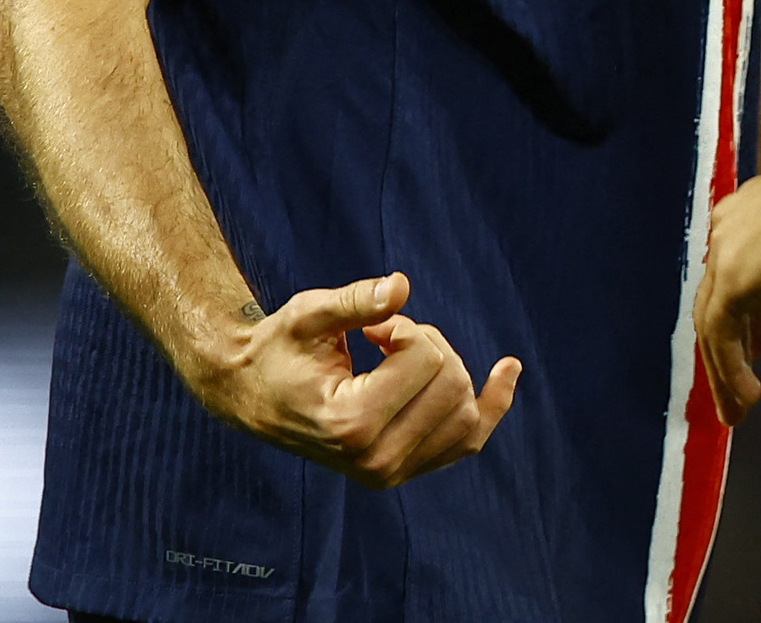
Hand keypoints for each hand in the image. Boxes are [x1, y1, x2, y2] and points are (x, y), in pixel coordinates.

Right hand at [185, 273, 520, 488]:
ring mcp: (391, 473)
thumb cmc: (278, 350)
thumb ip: (353, 301)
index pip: (427, 358)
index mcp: (350, 426)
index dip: (405, 328)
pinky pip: (468, 438)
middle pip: (453, 381)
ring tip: (401, 357)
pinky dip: (493, 403)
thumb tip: (401, 286)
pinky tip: (509, 370)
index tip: (370, 330)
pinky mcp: (404, 471)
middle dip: (427, 343)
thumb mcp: (306, 316)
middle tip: (383, 340)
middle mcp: (375, 460)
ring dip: (446, 368)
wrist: (251, 395)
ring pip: (468, 410)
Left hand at [697, 158, 760, 426]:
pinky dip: (730, 369)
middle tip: (736, 398)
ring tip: (738, 411)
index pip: (733, 279)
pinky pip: (721, 334)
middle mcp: (729, 227)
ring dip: (724, 373)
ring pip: (712, 324)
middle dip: (725, 356)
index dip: (743, 322)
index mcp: (751, 215)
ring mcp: (728, 249)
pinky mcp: (735, 274)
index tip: (754, 353)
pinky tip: (749, 395)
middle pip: (715, 304)